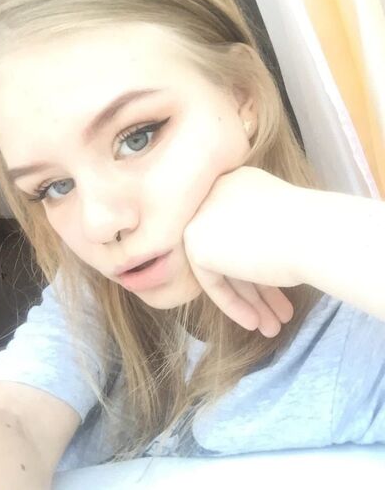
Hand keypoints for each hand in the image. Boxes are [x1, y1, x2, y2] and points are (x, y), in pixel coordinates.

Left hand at [183, 166, 304, 336]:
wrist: (316, 236)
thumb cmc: (314, 232)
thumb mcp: (282, 227)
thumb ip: (260, 238)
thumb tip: (250, 266)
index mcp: (240, 183)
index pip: (242, 232)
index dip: (260, 267)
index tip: (279, 292)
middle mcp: (217, 193)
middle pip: (234, 251)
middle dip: (258, 289)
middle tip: (280, 314)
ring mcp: (202, 215)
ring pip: (225, 267)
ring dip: (251, 300)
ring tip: (272, 328)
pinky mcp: (195, 242)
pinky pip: (212, 281)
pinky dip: (233, 303)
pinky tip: (256, 323)